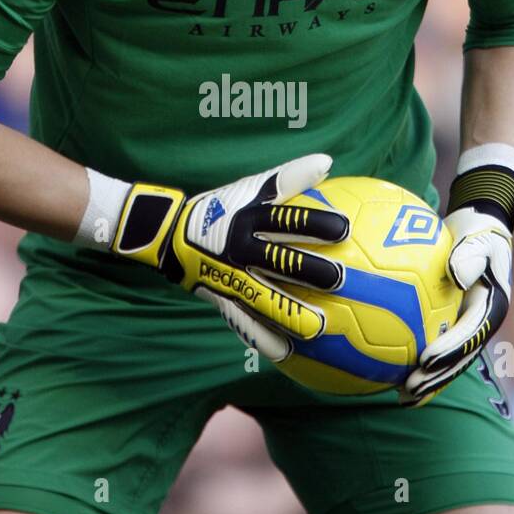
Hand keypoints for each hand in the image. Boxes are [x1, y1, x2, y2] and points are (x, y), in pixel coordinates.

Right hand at [112, 154, 348, 352]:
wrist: (170, 236)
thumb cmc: (223, 208)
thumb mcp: (250, 188)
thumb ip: (288, 177)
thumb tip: (328, 161)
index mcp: (249, 219)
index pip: (286, 220)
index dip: (314, 223)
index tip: (344, 229)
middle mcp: (240, 249)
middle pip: (279, 261)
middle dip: (309, 271)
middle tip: (339, 279)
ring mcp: (230, 277)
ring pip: (264, 298)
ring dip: (291, 312)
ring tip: (319, 327)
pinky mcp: (222, 299)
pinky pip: (243, 323)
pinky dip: (263, 337)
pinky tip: (286, 352)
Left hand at [402, 152, 513, 407]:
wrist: (483, 228)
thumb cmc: (479, 231)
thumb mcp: (479, 238)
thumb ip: (469, 255)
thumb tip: (455, 274)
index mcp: (491, 308)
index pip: (470, 335)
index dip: (450, 352)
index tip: (426, 361)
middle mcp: (480, 324)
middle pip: (458, 359)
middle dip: (436, 378)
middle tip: (410, 390)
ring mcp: (467, 326)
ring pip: (447, 360)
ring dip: (427, 379)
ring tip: (401, 396)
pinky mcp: (452, 323)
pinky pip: (432, 343)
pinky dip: (413, 358)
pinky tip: (387, 370)